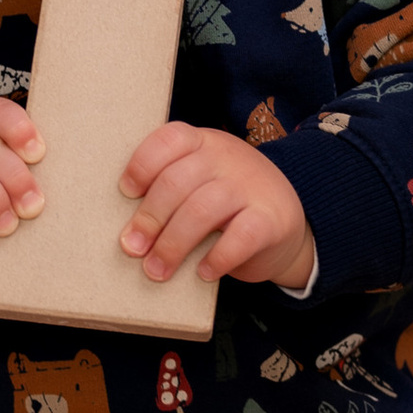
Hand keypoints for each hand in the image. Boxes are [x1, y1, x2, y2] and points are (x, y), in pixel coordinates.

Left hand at [120, 122, 314, 288]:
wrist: (286, 223)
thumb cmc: (227, 206)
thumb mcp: (202, 183)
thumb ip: (172, 191)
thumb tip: (129, 231)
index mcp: (204, 143)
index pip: (169, 140)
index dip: (142, 165)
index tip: (126, 194)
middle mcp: (227, 158)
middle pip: (177, 182)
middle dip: (149, 219)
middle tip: (132, 249)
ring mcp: (251, 186)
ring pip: (202, 210)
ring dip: (173, 244)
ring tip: (157, 270)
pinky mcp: (272, 219)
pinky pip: (239, 238)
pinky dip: (217, 258)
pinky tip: (203, 272)